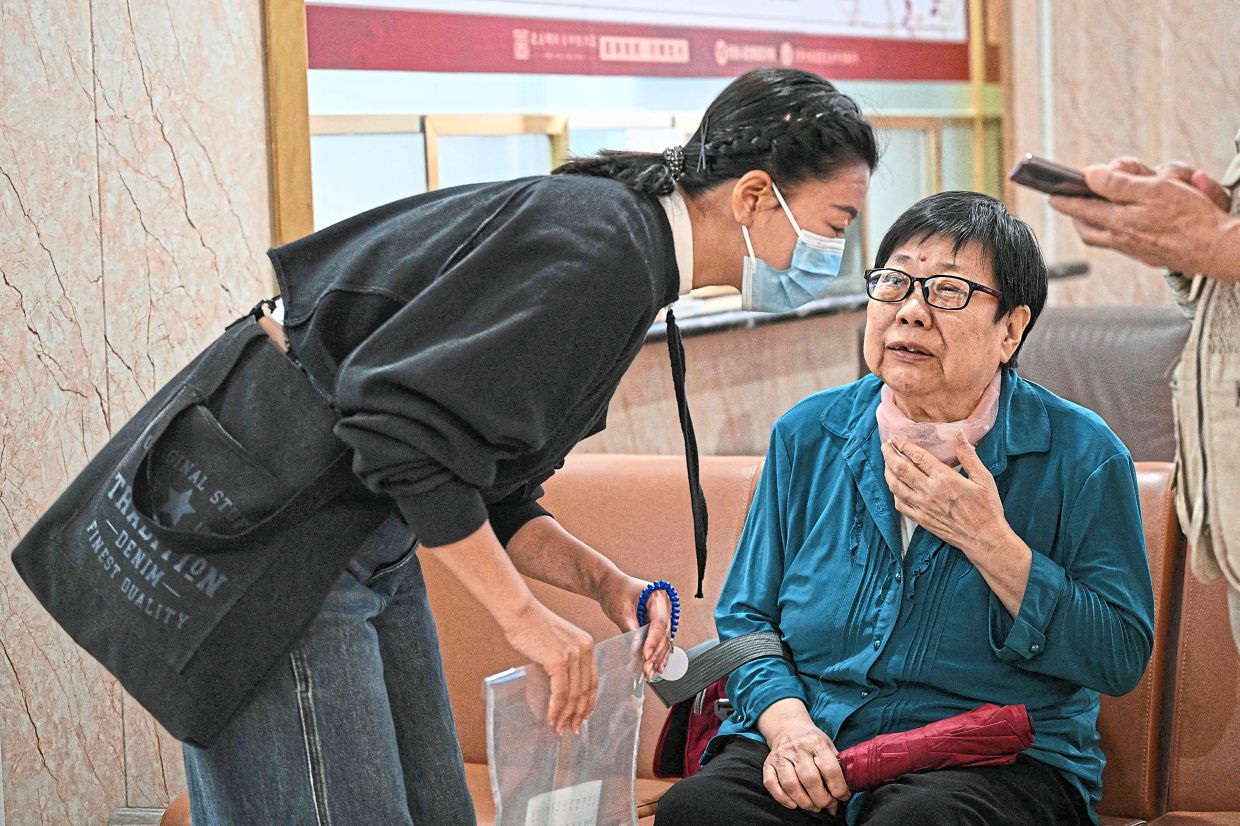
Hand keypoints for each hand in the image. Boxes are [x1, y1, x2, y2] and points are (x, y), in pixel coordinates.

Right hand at [499, 599, 596, 733]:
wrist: (519, 612)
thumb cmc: (530, 626)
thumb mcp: (555, 642)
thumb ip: (562, 660)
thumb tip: (559, 687)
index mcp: (587, 644)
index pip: (592, 680)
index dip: (589, 701)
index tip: (583, 716)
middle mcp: (585, 649)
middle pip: (585, 690)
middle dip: (579, 713)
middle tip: (572, 728)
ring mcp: (573, 655)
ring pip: (573, 694)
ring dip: (566, 715)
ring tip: (558, 728)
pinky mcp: (559, 660)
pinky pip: (560, 692)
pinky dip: (556, 709)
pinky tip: (551, 718)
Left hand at [595, 571, 672, 679]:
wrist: (611, 585)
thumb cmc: (615, 591)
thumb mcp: (621, 610)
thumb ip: (630, 629)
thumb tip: (637, 650)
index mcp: (658, 597)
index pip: (659, 622)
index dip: (653, 640)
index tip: (645, 655)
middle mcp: (665, 607)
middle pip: (664, 634)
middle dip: (655, 654)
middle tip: (647, 670)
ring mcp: (663, 616)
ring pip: (665, 641)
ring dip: (657, 658)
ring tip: (649, 673)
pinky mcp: (657, 625)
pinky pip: (661, 642)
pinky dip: (658, 655)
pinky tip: (657, 668)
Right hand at [763, 720, 849, 813]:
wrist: (788, 727)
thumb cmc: (812, 741)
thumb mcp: (828, 745)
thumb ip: (837, 767)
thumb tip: (842, 796)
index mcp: (816, 743)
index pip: (829, 768)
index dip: (838, 787)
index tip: (842, 797)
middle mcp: (797, 748)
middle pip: (810, 779)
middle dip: (821, 799)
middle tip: (827, 805)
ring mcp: (781, 756)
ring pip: (790, 784)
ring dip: (804, 802)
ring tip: (813, 807)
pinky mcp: (768, 763)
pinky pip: (771, 784)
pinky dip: (782, 798)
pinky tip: (793, 804)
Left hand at [881, 432, 1010, 558]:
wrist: (983, 539)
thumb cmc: (987, 508)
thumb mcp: (983, 478)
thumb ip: (969, 456)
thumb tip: (959, 434)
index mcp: (945, 479)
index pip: (918, 457)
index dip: (904, 445)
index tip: (896, 437)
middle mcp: (929, 492)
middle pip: (901, 469)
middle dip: (890, 455)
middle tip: (885, 446)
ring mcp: (923, 507)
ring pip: (896, 486)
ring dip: (888, 472)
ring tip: (886, 462)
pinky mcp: (921, 520)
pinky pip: (900, 505)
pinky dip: (894, 493)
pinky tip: (895, 487)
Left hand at [1049, 160, 1236, 276]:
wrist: (1217, 248)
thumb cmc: (1190, 216)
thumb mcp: (1154, 189)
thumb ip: (1118, 183)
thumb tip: (1089, 175)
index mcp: (1119, 221)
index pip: (1081, 208)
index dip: (1065, 199)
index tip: (1051, 194)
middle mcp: (1122, 238)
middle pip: (1088, 228)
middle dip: (1077, 215)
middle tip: (1069, 203)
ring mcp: (1135, 249)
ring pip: (1104, 236)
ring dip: (1095, 222)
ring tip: (1090, 211)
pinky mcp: (1149, 254)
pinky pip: (1125, 242)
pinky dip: (1119, 230)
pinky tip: (1123, 222)